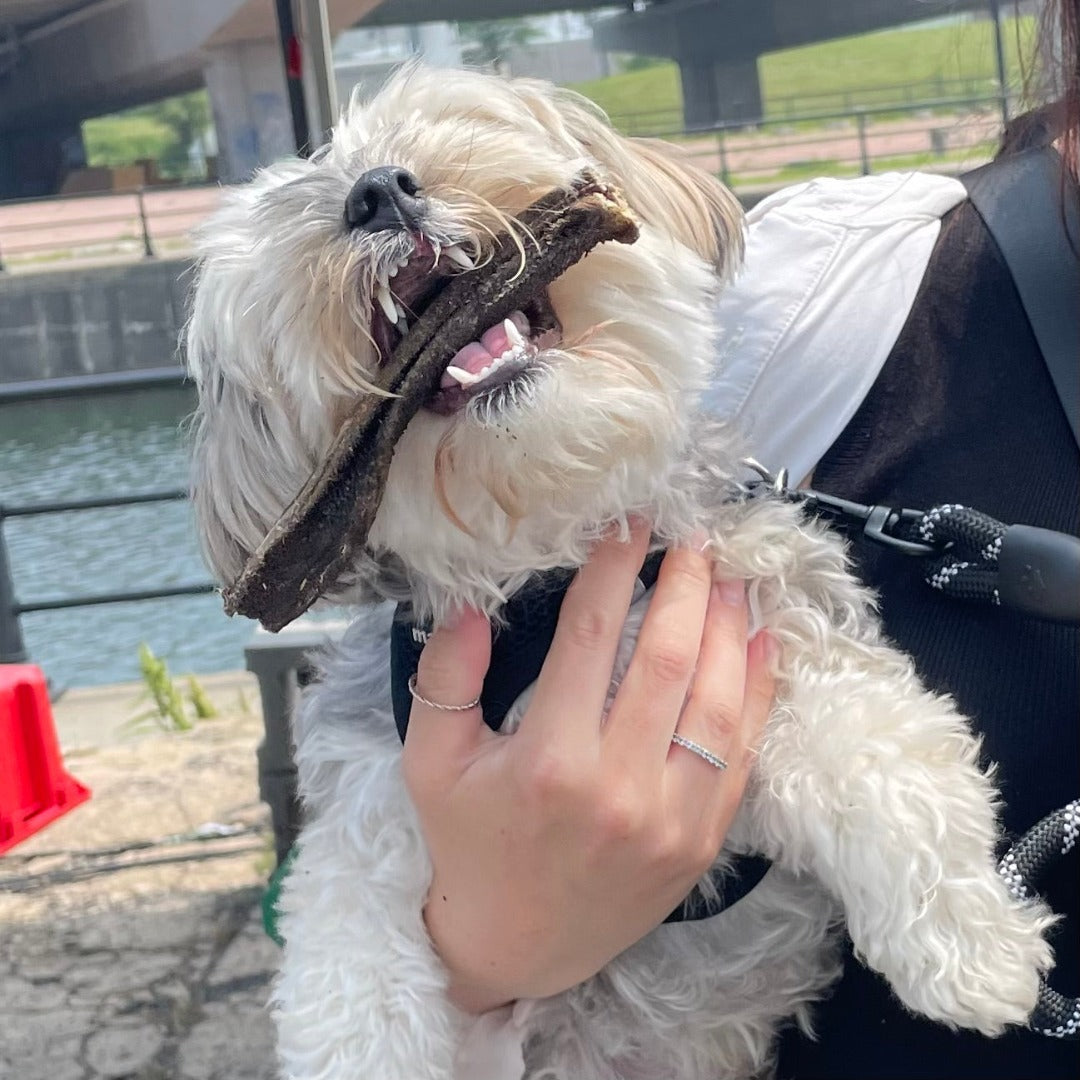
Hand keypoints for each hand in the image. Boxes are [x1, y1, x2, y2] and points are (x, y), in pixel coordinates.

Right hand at [402, 521, 774, 1013]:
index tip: (631, 523)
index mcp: (550, 760)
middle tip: (694, 538)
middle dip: (685, 585)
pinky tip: (761, 643)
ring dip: (729, 628)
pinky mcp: (703, 840)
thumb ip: (447, 678)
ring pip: (716, 701)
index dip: (615, 568)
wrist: (517, 946)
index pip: (592, 637)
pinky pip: (742, 752)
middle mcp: (619, 787)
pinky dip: (757, 692)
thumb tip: (471, 603)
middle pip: (668, 659)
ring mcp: (672, 818)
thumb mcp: (432, 762)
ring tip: (731, 576)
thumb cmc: (469, 845)